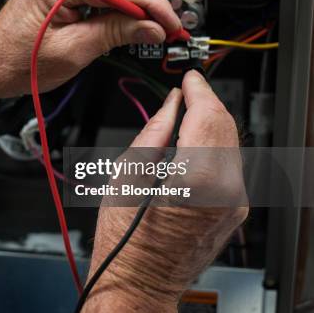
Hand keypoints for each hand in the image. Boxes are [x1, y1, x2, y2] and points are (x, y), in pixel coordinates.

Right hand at [83, 70, 247, 311]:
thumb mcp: (126, 176)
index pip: (208, 116)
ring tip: (185, 112)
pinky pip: (229, 165)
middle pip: (226, 127)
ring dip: (210, 123)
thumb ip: (154, 133)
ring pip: (231, 144)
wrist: (139, 282)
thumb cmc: (124, 242)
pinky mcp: (234, 211)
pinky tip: (192, 141)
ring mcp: (235, 204)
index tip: (188, 77)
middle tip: (187, 89)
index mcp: (198, 180)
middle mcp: (227, 192)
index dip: (198, 90)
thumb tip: (170, 105)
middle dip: (207, 103)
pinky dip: (213, 146)